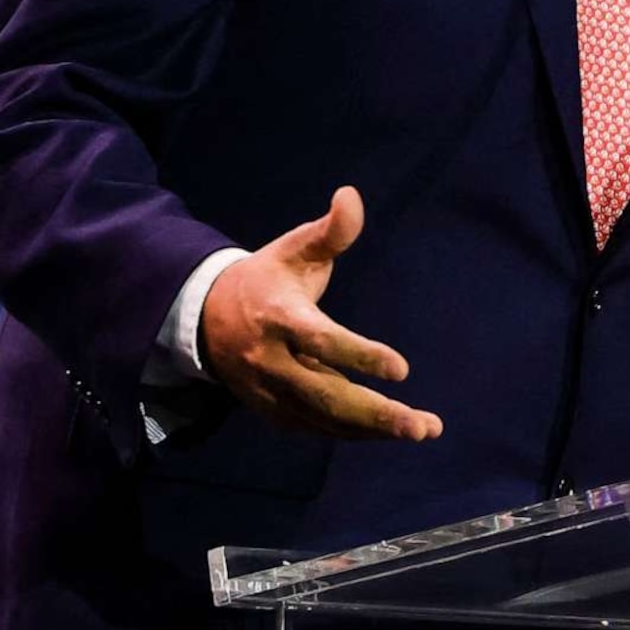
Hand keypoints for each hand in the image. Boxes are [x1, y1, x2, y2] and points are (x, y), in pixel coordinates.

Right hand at [197, 186, 440, 441]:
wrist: (205, 316)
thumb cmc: (266, 278)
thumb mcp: (293, 248)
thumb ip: (330, 230)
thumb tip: (352, 195)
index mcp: (279, 316)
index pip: (321, 341)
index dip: (359, 355)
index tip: (403, 369)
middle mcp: (271, 360)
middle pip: (326, 395)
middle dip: (377, 413)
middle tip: (423, 426)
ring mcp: (270, 390)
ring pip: (325, 418)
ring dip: (374, 430)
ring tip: (423, 431)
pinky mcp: (272, 411)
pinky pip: (317, 428)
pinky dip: (353, 433)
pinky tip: (389, 432)